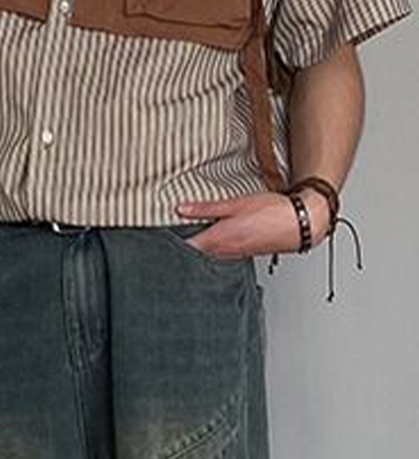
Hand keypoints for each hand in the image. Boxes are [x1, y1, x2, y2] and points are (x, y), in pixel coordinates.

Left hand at [175, 190, 330, 258]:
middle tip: (167, 238)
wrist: (301, 224)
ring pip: (209, 255)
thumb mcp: (236, 203)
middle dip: (182, 248)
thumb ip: (207, 208)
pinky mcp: (244, 253)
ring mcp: (236, 254)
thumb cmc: (273, 211)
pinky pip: (222, 254)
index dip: (172, 245)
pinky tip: (212, 238)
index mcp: (220, 238)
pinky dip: (212, 248)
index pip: (188, 248)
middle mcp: (226, 251)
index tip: (158, 240)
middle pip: (196, 254)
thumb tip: (181, 209)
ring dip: (198, 248)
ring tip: (186, 236)